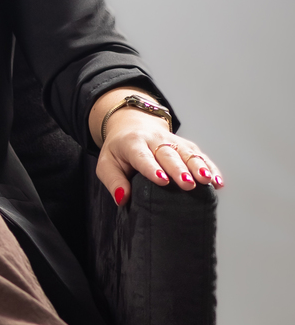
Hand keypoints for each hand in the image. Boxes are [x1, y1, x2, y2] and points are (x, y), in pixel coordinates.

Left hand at [97, 108, 224, 206]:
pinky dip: (210, 167)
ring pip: (187, 153)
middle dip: (179, 170)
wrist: (132, 126)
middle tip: (187, 185)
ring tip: (207, 180)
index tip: (162, 181)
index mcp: (133, 143)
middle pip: (169, 155)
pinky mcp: (185, 145)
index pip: (143, 156)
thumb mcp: (106, 164)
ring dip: (199, 167)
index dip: (152, 168)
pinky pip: (199, 155)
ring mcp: (172, 141)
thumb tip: (123, 198)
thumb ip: (113, 181)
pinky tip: (218, 182)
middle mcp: (155, 140)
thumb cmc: (118, 151)